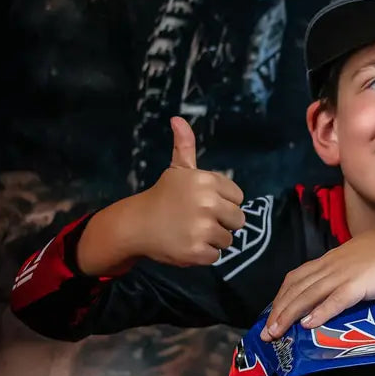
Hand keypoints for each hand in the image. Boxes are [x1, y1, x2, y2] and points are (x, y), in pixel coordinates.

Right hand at [129, 117, 245, 266]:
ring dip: (212, 239)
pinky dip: (203, 254)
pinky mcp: (197, 251)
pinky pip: (216, 256)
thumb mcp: (177, 169)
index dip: (223, 202)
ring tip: (191, 231)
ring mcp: (202, 228)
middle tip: (197, 219)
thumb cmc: (163, 197)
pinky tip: (187, 244)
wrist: (137, 225)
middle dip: (221, 222)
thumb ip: (185, 145)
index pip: (238, 198)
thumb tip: (178, 118)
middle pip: (238, 220)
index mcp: (207, 181)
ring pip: (228, 239)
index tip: (203, 203)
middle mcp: (207, 203)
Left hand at [260, 215, 374, 339]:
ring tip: (275, 333)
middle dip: (278, 310)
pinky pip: (336, 299)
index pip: (298, 276)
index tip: (272, 314)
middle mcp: (335, 264)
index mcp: (335, 257)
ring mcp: (347, 272)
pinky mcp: (363, 283)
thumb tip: (343, 289)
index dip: (282, 296)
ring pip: (309, 294)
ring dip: (289, 314)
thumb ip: (352, 272)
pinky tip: (308, 325)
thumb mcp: (368, 260)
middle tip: (264, 332)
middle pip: (297, 287)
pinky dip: (320, 312)